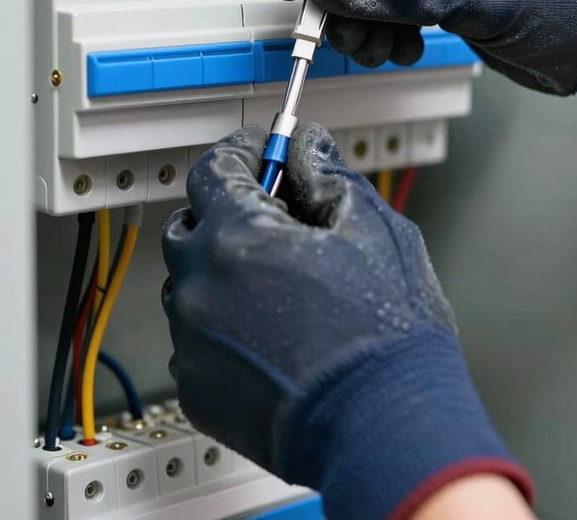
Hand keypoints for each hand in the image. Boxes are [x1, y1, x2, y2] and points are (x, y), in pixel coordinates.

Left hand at [162, 124, 532, 519]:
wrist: (385, 427)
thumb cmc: (386, 336)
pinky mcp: (197, 389)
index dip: (241, 151)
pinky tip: (271, 332)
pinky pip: (195, 338)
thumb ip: (328, 175)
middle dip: (225, 211)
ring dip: (221, 270)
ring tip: (277, 283)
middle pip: (189, 225)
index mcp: (238, 239)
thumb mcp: (372, 227)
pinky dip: (222, 324)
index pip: (213, 168)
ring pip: (190, 284)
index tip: (259, 150)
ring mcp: (193, 343)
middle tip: (272, 216)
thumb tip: (308, 150)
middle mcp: (202, 288)